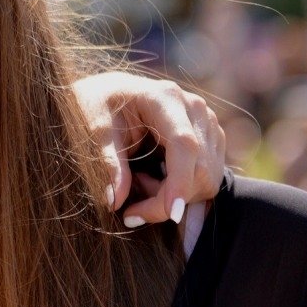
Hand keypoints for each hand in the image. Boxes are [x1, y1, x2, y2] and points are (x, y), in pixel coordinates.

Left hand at [73, 71, 224, 225]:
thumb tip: (115, 201)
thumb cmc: (98, 106)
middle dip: (167, 198)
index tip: (171, 213)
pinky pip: (207, 179)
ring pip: (207, 179)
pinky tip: (154, 177)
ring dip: (173, 194)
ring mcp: (208, 123)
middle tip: (130, 205)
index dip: (180, 181)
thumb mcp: (94, 130)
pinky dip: (181, 189)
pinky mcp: (212, 140)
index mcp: (164, 97)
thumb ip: (108, 163)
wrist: (111, 93)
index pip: (184, 144)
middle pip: (199, 168)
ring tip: (139, 181)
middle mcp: (194, 108)